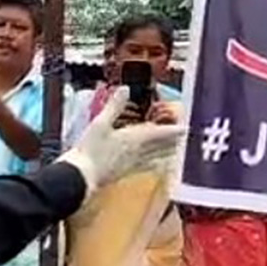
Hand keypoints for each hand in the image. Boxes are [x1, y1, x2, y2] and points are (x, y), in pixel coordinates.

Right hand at [59, 88, 186, 194]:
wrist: (80, 177)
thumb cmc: (90, 149)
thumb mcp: (100, 123)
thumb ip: (114, 106)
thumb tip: (125, 89)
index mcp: (134, 138)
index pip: (159, 132)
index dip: (172, 130)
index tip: (185, 128)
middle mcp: (138, 152)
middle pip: (161, 146)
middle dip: (173, 141)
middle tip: (184, 138)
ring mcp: (132, 164)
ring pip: (156, 157)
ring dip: (167, 152)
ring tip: (176, 149)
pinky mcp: (125, 173)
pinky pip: (146, 167)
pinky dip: (156, 164)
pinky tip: (158, 166)